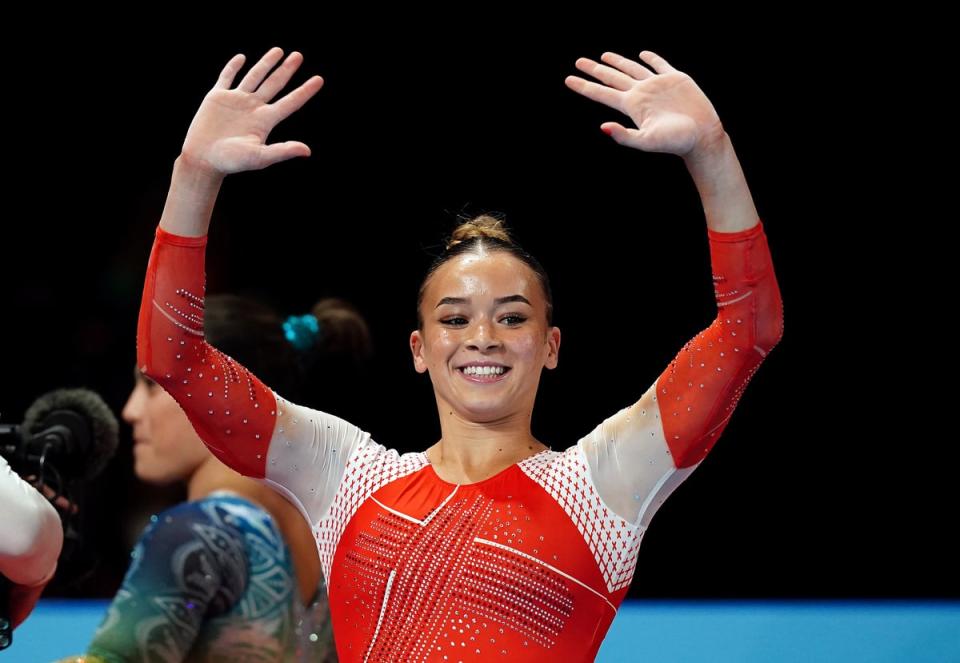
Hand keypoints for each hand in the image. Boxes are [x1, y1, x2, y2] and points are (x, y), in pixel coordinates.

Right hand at [180, 47, 323, 174]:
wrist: (203, 159)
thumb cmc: (232, 162)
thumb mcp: (260, 157)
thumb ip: (283, 151)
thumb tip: (307, 151)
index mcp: (265, 120)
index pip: (291, 102)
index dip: (305, 91)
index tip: (320, 79)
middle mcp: (254, 108)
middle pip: (275, 84)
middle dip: (287, 70)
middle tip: (298, 56)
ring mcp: (236, 101)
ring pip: (254, 76)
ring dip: (266, 63)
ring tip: (278, 50)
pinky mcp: (217, 98)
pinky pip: (227, 77)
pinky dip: (233, 67)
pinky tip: (242, 58)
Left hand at [565, 50, 724, 157]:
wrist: (702, 136)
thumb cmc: (675, 141)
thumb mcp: (646, 141)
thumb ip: (624, 136)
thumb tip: (602, 128)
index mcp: (632, 105)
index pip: (601, 93)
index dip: (584, 86)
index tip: (567, 79)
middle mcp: (641, 93)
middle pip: (612, 78)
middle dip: (595, 70)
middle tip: (578, 61)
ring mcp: (657, 85)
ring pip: (632, 69)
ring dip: (617, 62)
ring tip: (604, 56)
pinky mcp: (675, 79)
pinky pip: (659, 65)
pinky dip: (651, 58)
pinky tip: (642, 54)